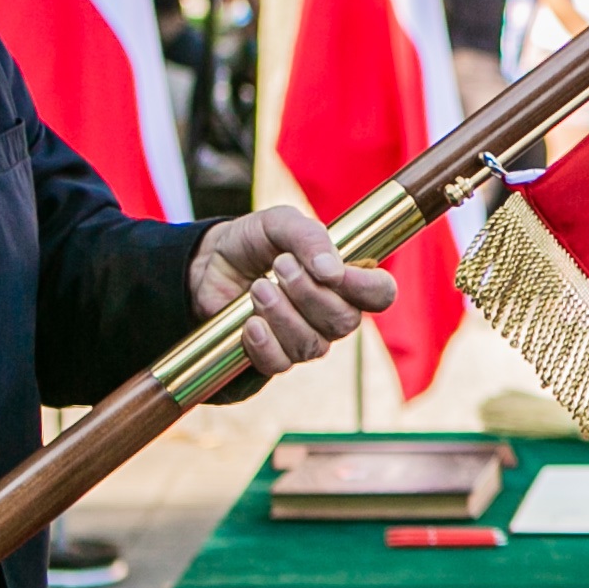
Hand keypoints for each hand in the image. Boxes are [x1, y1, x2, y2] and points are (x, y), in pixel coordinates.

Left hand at [191, 203, 401, 375]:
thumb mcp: (279, 223)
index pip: (380, 294)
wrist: (208, 263)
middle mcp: (332, 314)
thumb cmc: (253, 241)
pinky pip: (280, 363)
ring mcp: (305, 339)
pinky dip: (263, 343)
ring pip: (312, 345)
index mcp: (344, 279)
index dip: (365, 288)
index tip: (332, 271)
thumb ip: (310, 237)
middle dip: (310, 293)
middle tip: (280, 265)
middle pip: (344, 321)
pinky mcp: (274, 358)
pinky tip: (249, 322)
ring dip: (282, 313)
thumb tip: (332, 270)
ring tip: (257, 286)